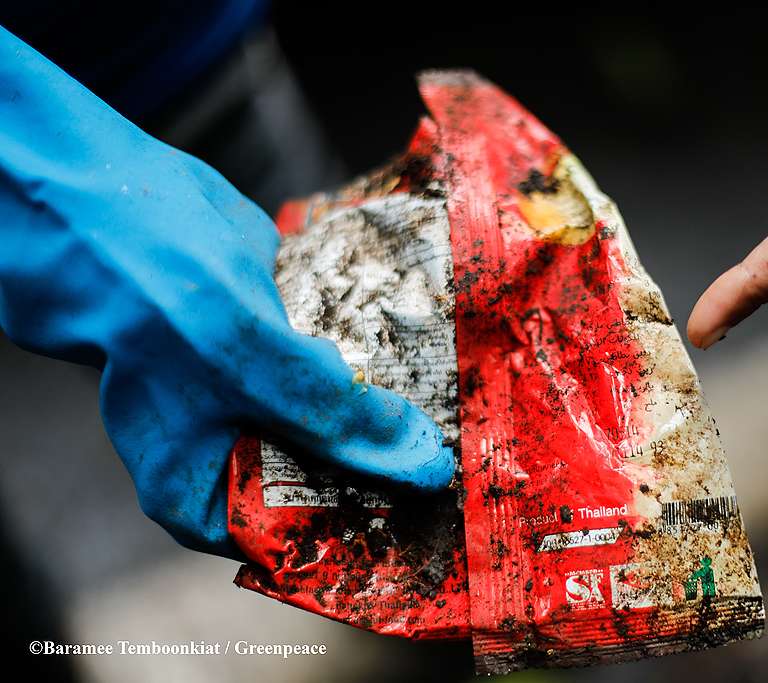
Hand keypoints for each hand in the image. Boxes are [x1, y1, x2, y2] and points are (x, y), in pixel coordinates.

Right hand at [0, 28, 453, 557]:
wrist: (110, 196)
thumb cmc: (145, 290)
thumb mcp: (244, 362)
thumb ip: (328, 417)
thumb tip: (417, 465)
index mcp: (212, 495)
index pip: (313, 543)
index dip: (383, 527)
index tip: (450, 510)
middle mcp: (239, 456)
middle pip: (341, 483)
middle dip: (402, 465)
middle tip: (470, 450)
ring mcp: (263, 401)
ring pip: (349, 423)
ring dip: (401, 410)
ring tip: (465, 404)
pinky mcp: (285, 351)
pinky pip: (348, 368)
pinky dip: (385, 358)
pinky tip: (432, 350)